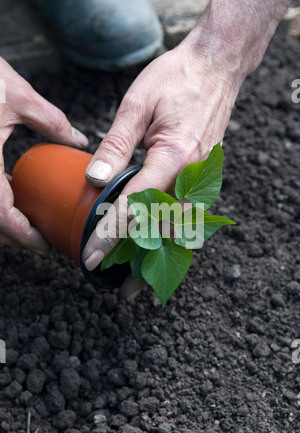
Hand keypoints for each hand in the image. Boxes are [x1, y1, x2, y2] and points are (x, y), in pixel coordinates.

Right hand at [0, 57, 87, 252]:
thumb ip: (52, 122)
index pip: (1, 214)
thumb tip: (77, 140)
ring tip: (24, 221)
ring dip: (0, 222)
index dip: (23, 235)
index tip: (43, 245)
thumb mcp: (18, 96)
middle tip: (37, 238)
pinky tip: (4, 191)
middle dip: (12, 236)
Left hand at [82, 42, 242, 273]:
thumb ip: (115, 145)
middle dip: (139, 261)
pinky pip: (188, 215)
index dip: (111, 235)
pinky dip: (172, 237)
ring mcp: (202, 177)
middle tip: (120, 289)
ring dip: (160, 257)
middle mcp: (193, 174)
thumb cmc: (175, 79)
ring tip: (140, 283)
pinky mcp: (204, 177)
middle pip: (163, 229)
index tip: (93, 256)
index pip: (136, 206)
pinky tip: (159, 250)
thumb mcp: (136, 105)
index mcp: (174, 155)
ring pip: (179, 228)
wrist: (215, 68)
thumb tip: (94, 180)